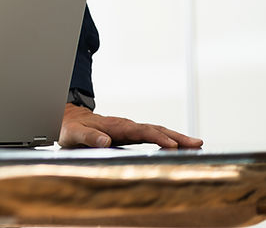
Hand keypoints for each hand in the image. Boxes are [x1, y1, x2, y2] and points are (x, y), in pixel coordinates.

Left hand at [58, 103, 203, 148]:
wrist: (67, 119)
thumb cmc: (70, 127)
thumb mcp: (74, 133)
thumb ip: (88, 137)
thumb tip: (106, 141)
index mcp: (115, 126)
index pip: (140, 131)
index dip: (157, 138)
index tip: (173, 146)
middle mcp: (125, 126)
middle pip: (155, 129)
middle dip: (177, 136)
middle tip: (198, 143)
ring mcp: (129, 129)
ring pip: (156, 131)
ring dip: (176, 137)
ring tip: (196, 145)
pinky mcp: (129, 134)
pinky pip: (152, 135)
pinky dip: (167, 139)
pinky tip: (178, 146)